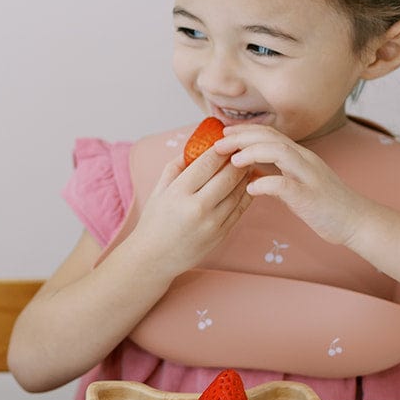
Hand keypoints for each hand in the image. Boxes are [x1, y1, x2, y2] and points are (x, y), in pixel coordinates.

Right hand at [126, 140, 253, 271]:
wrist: (154, 257)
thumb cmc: (154, 221)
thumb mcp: (159, 189)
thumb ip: (177, 166)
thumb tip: (198, 146)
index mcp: (179, 192)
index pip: (208, 162)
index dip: (221, 148)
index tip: (226, 141)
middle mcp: (197, 207)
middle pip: (229, 175)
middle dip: (239, 160)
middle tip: (242, 150)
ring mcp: (212, 223)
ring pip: (240, 191)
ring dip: (246, 176)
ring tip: (246, 165)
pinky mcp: (222, 234)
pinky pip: (241, 209)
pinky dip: (246, 193)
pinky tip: (245, 185)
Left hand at [220, 124, 375, 246]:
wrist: (357, 222)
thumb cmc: (327, 206)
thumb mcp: (298, 186)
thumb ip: (278, 177)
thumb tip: (253, 174)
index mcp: (300, 157)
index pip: (270, 134)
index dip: (245, 131)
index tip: (223, 134)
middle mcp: (305, 161)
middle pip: (271, 138)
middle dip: (242, 137)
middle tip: (218, 143)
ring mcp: (309, 177)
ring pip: (280, 153)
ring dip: (253, 153)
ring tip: (232, 161)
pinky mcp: (311, 197)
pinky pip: (286, 185)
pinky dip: (267, 183)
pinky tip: (251, 188)